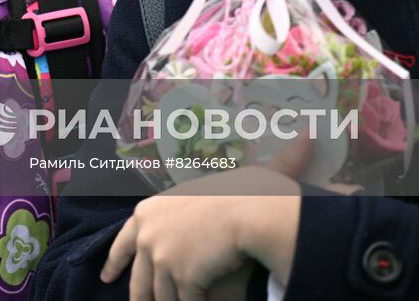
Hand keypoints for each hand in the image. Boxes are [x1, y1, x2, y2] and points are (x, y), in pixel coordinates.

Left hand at [101, 140, 310, 299]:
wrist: (254, 210)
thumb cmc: (250, 190)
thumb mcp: (239, 177)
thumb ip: (266, 164)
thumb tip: (311, 134)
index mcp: (149, 211)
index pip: (123, 240)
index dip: (115, 261)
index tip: (107, 277)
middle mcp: (148, 234)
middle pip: (138, 279)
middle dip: (140, 296)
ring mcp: (162, 258)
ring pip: (160, 297)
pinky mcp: (180, 280)